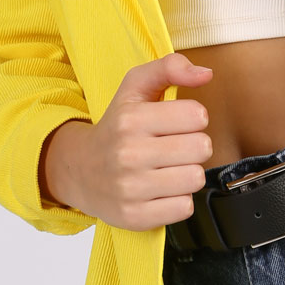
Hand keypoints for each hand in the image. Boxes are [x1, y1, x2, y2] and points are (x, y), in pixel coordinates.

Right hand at [40, 53, 214, 229]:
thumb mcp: (134, 88)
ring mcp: (130, 188)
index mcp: (131, 119)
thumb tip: (206, 74)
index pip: (197, 116)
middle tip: (175, 147)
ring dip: (187, 174)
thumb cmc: (116, 127)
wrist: (79, 171)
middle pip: (202, 148)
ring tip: (168, 169)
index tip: (177, 122)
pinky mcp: (135, 216)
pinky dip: (177, 200)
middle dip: (194, 146)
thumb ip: (169, 67)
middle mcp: (128, 154)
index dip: (193, 118)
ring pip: (195, 179)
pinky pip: (184, 208)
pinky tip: (161, 191)